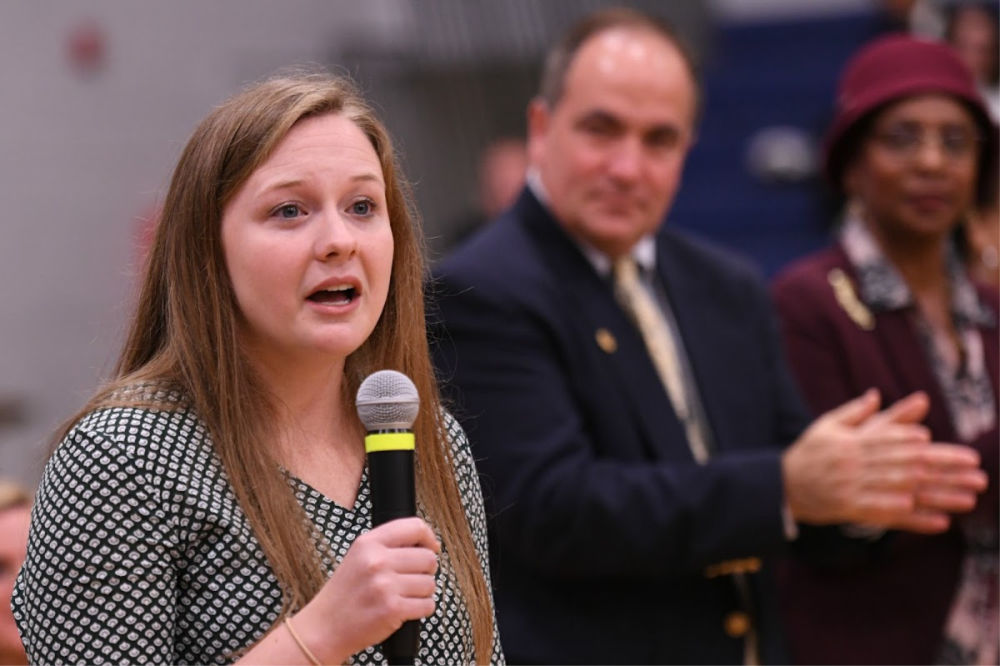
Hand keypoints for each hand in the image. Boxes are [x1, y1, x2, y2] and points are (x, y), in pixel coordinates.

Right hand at [296, 517, 440, 663]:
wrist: (325, 627)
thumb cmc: (345, 593)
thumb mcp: (358, 556)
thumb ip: (387, 545)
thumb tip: (426, 543)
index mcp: (369, 543)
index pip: (414, 527)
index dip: (428, 538)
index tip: (431, 548)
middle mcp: (377, 561)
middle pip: (428, 558)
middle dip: (426, 571)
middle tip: (412, 579)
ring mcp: (385, 586)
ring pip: (430, 583)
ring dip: (423, 592)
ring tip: (403, 596)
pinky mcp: (393, 609)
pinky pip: (427, 605)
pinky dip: (422, 609)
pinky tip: (405, 609)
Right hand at [782, 389, 986, 532]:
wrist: (780, 485)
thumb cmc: (808, 453)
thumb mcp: (827, 426)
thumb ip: (855, 412)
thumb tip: (876, 394)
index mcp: (852, 442)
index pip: (892, 440)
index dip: (921, 443)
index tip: (949, 447)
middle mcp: (855, 464)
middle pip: (907, 465)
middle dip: (944, 468)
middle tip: (976, 470)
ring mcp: (854, 488)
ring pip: (903, 490)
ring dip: (938, 495)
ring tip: (969, 498)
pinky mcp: (851, 510)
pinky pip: (888, 514)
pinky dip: (913, 519)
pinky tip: (938, 521)